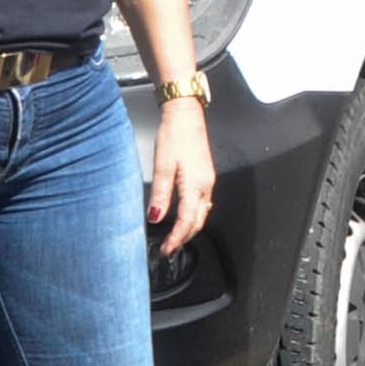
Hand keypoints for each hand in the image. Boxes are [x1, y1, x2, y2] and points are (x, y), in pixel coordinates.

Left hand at [150, 99, 214, 253]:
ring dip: (189, 228)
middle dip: (184, 238)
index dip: (176, 239)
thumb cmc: (175, 135)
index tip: (166, 251)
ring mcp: (208, 180)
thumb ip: (161, 194)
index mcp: (195, 185)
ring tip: (174, 237)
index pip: (187, 221)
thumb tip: (156, 217)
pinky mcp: (205, 175)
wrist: (186, 115)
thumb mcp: (163, 165)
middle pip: (198, 221)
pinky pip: (202, 203)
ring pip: (202, 213)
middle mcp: (206, 185)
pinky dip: (194, 216)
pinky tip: (184, 216)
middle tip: (169, 249)